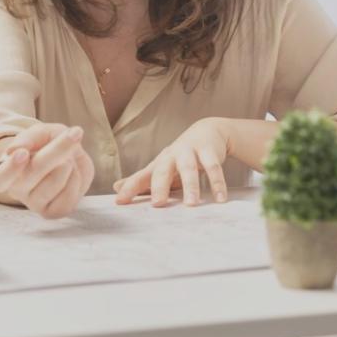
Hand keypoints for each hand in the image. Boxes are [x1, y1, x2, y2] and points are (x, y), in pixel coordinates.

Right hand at [0, 124, 94, 218]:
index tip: (23, 153)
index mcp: (4, 172)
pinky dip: (77, 176)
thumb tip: (18, 148)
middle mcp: (17, 191)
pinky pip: (70, 193)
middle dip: (58, 149)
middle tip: (75, 133)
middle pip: (36, 170)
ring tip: (66, 158)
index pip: (1, 177)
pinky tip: (72, 173)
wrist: (64, 161)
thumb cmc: (44, 146)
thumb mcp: (38, 134)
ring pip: (57, 179)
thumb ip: (30, 137)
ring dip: (69, 162)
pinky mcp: (55, 212)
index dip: (11, 167)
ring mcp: (35, 205)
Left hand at [114, 118, 231, 206]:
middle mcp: (172, 156)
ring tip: (192, 204)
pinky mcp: (209, 151)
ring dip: (191, 185)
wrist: (207, 131)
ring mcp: (191, 151)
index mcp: (159, 162)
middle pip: (163, 170)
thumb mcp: (162, 167)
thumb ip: (142, 180)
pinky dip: (218, 183)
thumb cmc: (181, 156)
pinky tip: (220, 199)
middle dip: (159, 186)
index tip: (120, 201)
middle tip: (157, 204)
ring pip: (189, 168)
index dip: (130, 187)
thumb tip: (116, 188)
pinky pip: (214, 167)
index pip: (142, 176)